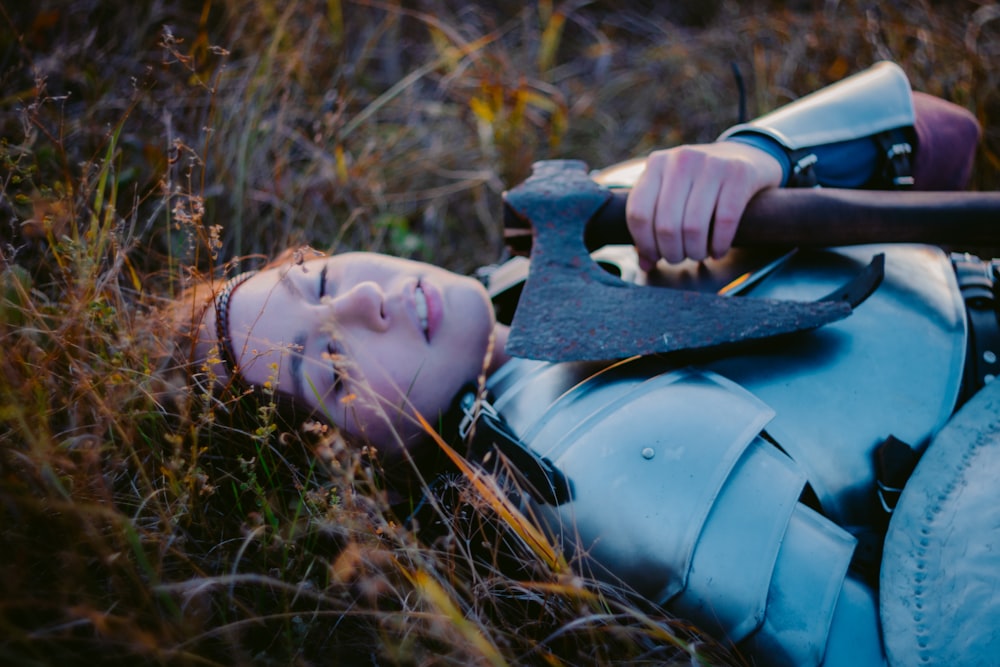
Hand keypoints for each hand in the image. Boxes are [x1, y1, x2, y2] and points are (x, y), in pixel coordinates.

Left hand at [625, 141, 782, 268]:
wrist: (744, 157)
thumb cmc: (699, 185)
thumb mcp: (672, 195)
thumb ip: (653, 225)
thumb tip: (645, 265)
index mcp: (656, 164)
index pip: (638, 213)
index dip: (645, 244)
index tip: (656, 256)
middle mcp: (681, 160)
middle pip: (666, 225)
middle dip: (672, 252)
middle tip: (680, 258)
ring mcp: (712, 163)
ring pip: (694, 227)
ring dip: (695, 252)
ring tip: (698, 255)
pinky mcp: (739, 173)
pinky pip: (724, 221)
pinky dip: (719, 244)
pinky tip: (718, 251)